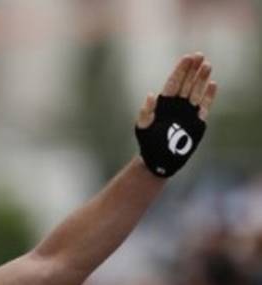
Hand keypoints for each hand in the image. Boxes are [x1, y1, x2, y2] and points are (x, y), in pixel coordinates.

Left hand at [134, 53, 217, 177]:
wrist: (158, 159)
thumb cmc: (147, 142)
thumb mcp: (142, 126)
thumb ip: (146, 111)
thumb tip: (150, 95)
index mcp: (163, 102)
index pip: (173, 82)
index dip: (180, 70)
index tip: (187, 57)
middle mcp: (177, 104)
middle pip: (186, 83)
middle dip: (193, 69)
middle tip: (200, 55)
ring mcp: (188, 111)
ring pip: (196, 90)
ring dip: (202, 78)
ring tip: (208, 65)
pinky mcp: (197, 120)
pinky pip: (204, 105)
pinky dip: (208, 95)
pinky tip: (213, 84)